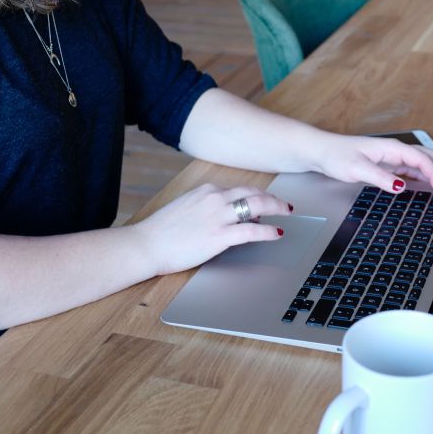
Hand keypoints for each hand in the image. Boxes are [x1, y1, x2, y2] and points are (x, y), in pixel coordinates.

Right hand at [130, 183, 288, 276]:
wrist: (146, 244)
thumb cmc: (161, 231)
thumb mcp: (186, 208)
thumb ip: (206, 207)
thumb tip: (225, 213)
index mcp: (206, 190)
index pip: (240, 189)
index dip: (257, 195)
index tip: (265, 200)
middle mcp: (215, 198)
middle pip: (253, 193)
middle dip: (272, 198)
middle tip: (284, 205)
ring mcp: (218, 216)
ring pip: (257, 206)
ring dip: (276, 208)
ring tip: (286, 213)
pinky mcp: (219, 236)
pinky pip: (252, 231)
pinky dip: (268, 231)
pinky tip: (276, 233)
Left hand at [311, 133, 432, 193]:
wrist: (320, 151)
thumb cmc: (336, 156)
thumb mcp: (358, 169)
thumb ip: (380, 178)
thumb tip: (402, 187)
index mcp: (391, 148)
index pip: (421, 159)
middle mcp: (393, 150)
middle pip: (426, 156)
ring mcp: (390, 157)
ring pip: (419, 162)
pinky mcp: (385, 164)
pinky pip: (409, 168)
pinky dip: (422, 175)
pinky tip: (425, 184)